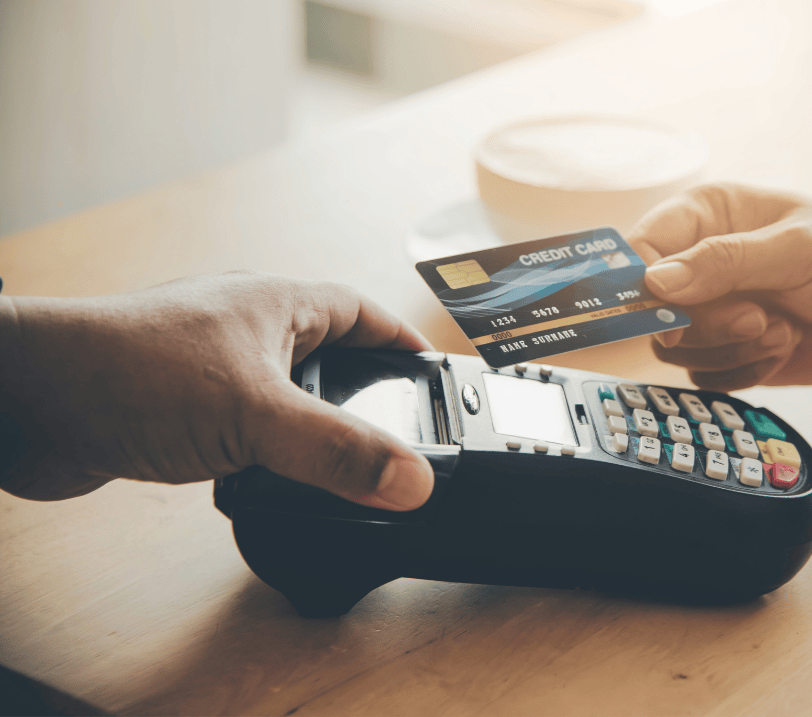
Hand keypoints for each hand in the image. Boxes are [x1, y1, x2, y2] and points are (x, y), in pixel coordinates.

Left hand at [0, 271, 434, 509]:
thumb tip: (414, 481)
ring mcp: (208, 366)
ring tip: (343, 465)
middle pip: (327, 351)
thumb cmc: (128, 371)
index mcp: (274, 304)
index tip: (435, 374)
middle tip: (398, 429)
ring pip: (283, 393)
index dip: (401, 340)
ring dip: (312, 426)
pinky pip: (244, 426)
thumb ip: (338, 452)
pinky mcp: (177, 407)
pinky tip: (271, 481)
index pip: (360, 310)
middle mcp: (244, 328)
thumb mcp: (256, 414)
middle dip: (364, 389)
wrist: (27, 401)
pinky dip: (267, 452)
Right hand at [628, 183, 811, 390]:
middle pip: (653, 307)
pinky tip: (784, 347)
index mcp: (708, 215)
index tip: (668, 312)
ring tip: (782, 330)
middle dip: (707, 323)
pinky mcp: (729, 351)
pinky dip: (744, 370)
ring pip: (677, 347)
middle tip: (758, 318)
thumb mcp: (798, 248)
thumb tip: (656, 282)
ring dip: (731, 348)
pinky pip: (705, 375)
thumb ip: (726, 261)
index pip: (642, 245)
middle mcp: (700, 261)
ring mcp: (713, 310)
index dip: (640, 283)